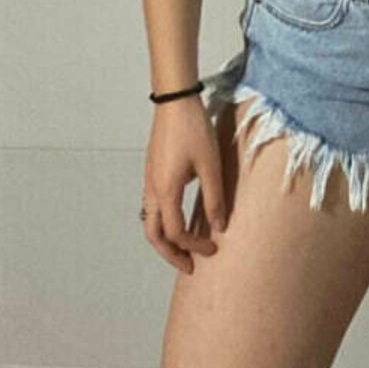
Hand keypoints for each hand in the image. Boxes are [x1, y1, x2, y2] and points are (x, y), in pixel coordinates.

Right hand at [141, 96, 227, 274]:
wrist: (175, 101)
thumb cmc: (193, 130)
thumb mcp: (211, 165)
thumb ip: (215, 198)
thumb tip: (219, 227)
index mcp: (166, 191)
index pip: (176, 233)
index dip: (194, 245)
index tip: (213, 248)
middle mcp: (152, 189)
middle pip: (154, 235)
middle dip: (170, 254)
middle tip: (189, 266)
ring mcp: (149, 180)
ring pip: (149, 221)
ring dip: (164, 239)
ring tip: (183, 248)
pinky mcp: (152, 171)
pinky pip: (151, 206)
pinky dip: (162, 222)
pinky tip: (179, 218)